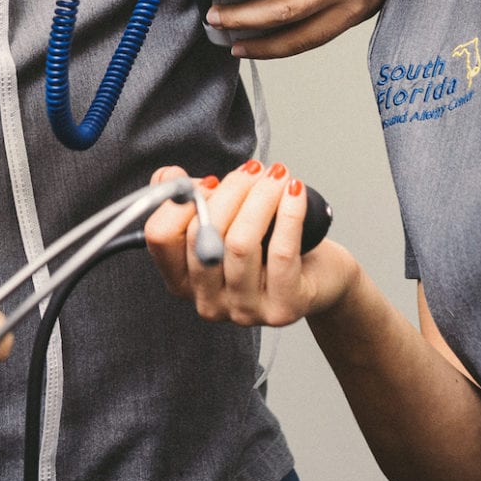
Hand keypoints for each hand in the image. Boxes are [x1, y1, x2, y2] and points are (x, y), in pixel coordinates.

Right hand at [142, 162, 358, 327]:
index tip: (210, 182)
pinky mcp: (282, 308)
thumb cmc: (267, 243)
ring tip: (277, 175)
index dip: (181, 202)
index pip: (161, 238)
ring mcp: (243, 310)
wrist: (319, 276)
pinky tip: (294, 191)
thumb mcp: (224, 219)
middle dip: (231, 192)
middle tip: (254, 169)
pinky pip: (280, 253)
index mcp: (183, 280)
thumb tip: (170, 176)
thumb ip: (190, 197)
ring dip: (260, 198)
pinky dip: (288, 214)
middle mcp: (207, 302)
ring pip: (240, 244)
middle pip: (202, 237)